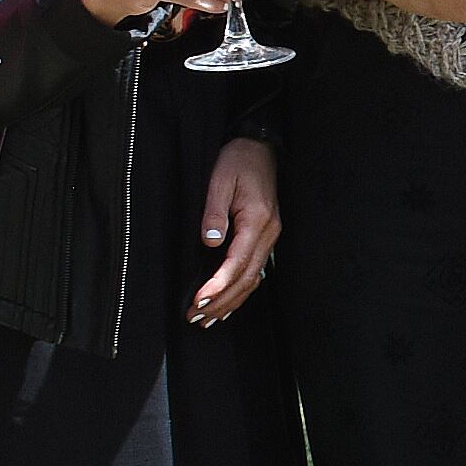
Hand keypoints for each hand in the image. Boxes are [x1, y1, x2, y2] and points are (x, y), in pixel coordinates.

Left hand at [189, 136, 279, 324]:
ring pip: (252, 279)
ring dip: (230, 301)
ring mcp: (269, 237)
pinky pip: (254, 270)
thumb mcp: (220, 180)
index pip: (237, 263)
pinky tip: (227, 302)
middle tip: (196, 316)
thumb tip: (210, 242)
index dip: (218, 286)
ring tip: (207, 318)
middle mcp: (268, 234)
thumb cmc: (238, 160)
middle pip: (247, 278)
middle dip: (222, 301)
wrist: (258, 147)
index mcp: (257, 221)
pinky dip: (240, 290)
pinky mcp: (264, 238)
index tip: (199, 300)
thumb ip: (214, 212)